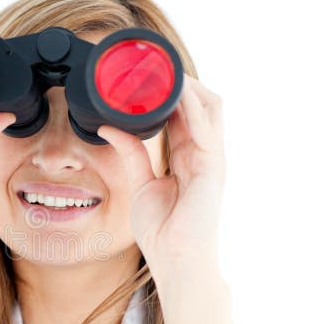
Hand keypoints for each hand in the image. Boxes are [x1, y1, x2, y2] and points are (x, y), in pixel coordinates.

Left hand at [97, 74, 225, 268]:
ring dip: (190, 85)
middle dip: (182, 81)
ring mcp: (212, 158)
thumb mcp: (140, 184)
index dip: (169, 91)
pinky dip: (191, 106)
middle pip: (201, 103)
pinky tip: (175, 91)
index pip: (183, 113)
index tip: (147, 73)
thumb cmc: (163, 229)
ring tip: (166, 67)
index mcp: (188, 156)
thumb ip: (130, 153)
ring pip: (210, 107)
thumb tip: (109, 127)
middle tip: (155, 63)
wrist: (176, 259)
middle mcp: (204, 153)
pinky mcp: (213, 167)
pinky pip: (206, 128)